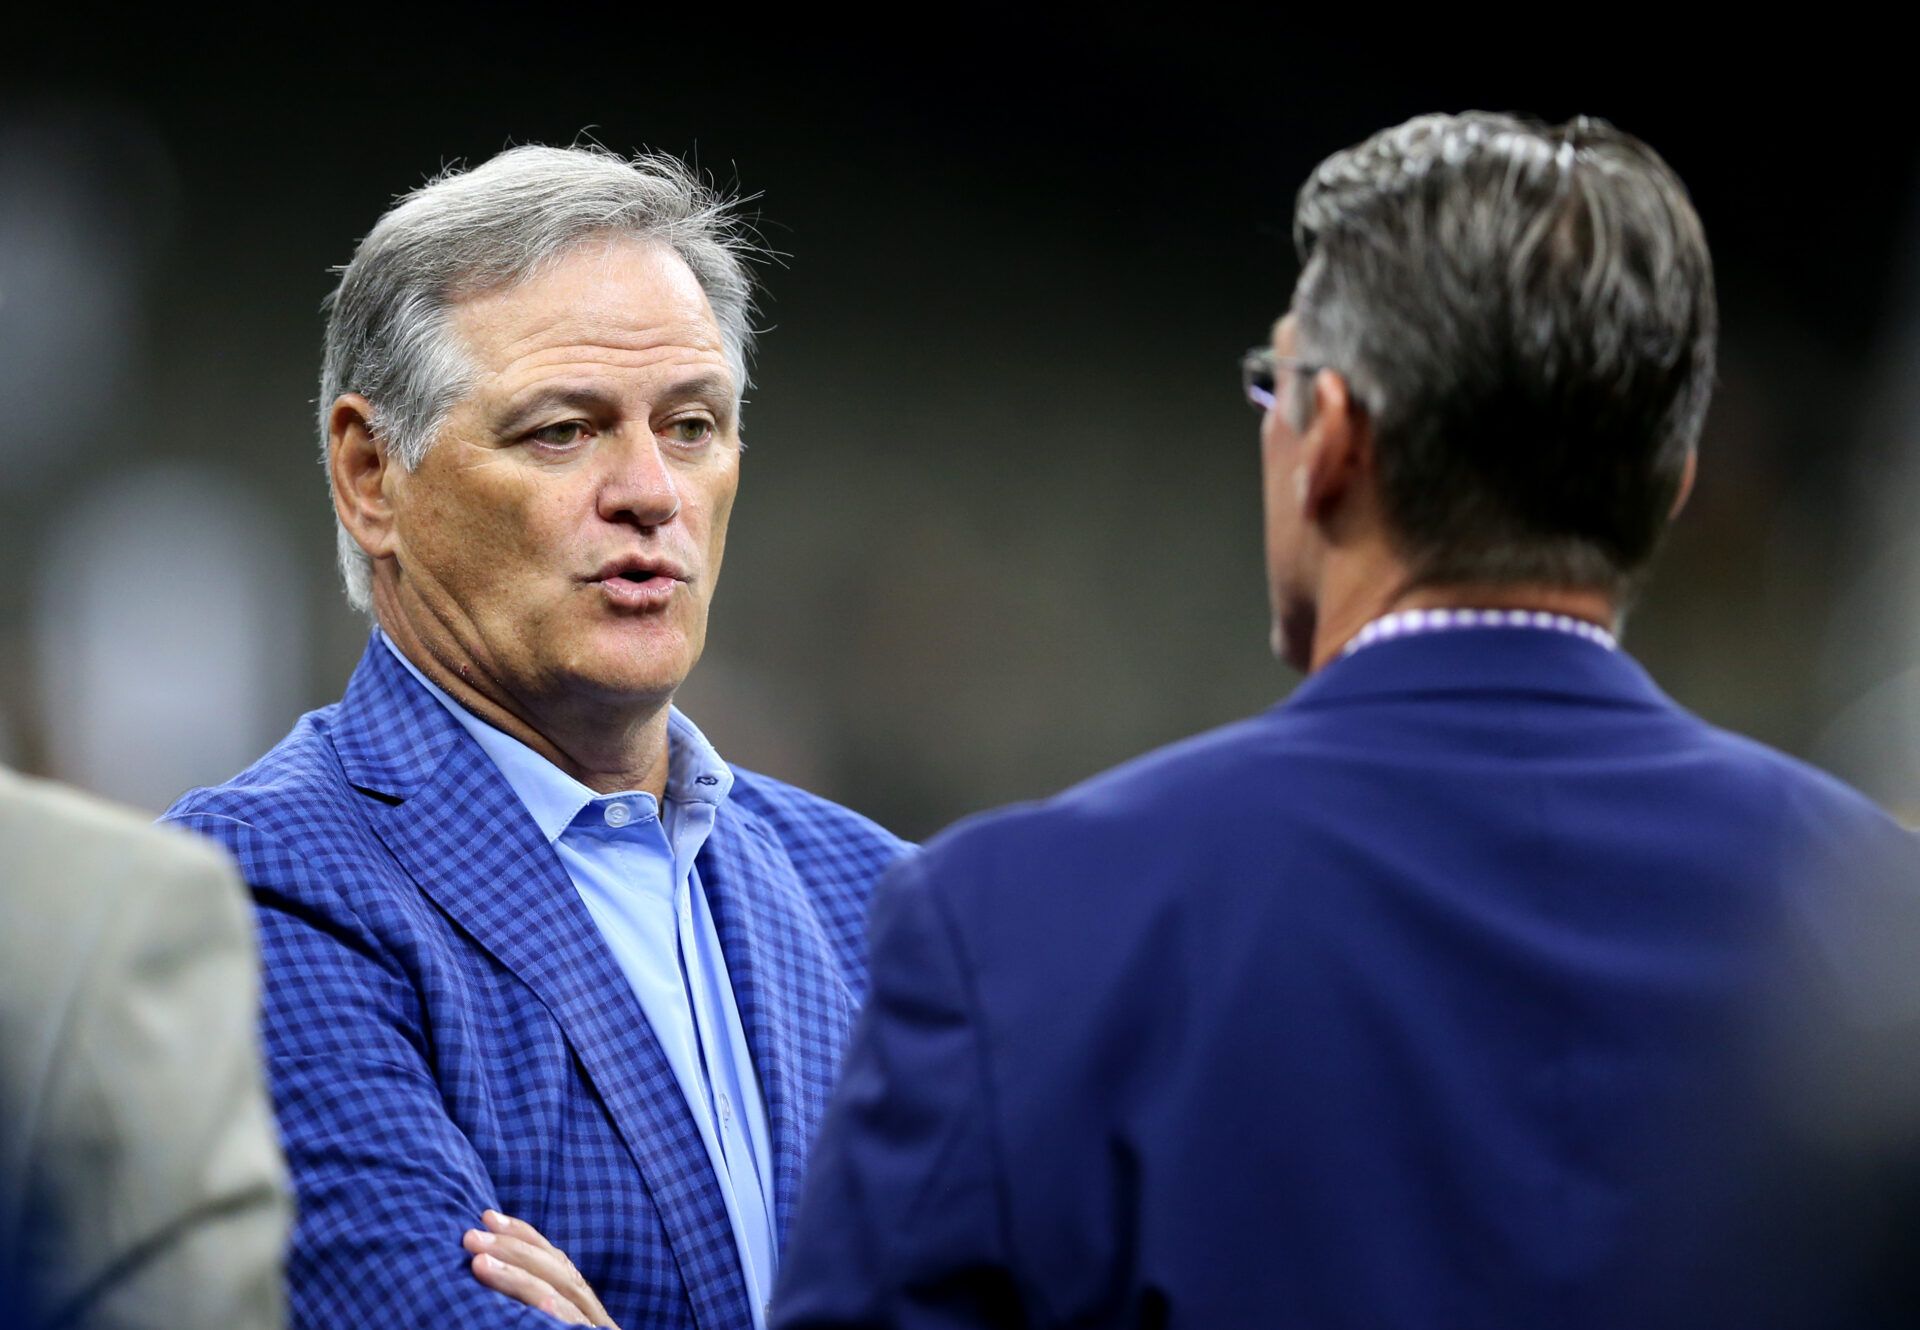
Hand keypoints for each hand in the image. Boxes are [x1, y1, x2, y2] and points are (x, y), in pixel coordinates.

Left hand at [465, 1209, 621, 1327]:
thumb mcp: (543, 1324)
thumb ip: (529, 1310)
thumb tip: (484, 1278)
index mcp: (580, 1313)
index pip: (555, 1263)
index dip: (525, 1235)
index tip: (488, 1215)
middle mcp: (592, 1320)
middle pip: (558, 1273)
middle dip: (514, 1248)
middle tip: (471, 1234)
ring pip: (562, 1297)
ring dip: (519, 1277)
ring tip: (478, 1262)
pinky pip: (575, 1329)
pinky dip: (559, 1315)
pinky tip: (539, 1304)